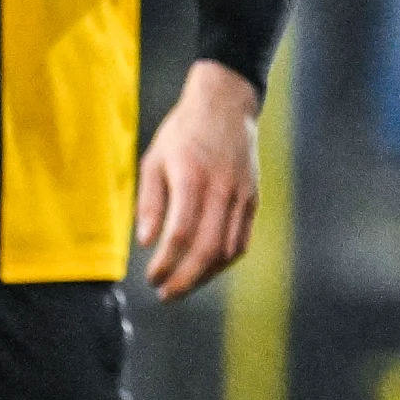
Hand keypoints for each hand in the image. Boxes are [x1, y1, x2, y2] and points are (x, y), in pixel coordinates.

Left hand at [135, 58, 261, 300]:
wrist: (226, 104)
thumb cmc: (183, 132)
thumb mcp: (155, 159)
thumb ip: (150, 201)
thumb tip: (146, 242)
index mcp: (191, 178)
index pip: (180, 234)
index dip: (165, 264)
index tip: (151, 278)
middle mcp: (220, 189)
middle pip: (206, 249)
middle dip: (185, 280)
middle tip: (167, 294)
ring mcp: (241, 194)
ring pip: (228, 250)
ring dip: (205, 275)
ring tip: (184, 285)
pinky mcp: (253, 198)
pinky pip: (242, 239)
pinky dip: (225, 260)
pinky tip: (208, 268)